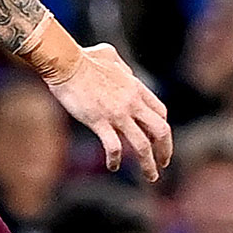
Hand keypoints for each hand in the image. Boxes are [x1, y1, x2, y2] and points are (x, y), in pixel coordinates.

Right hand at [47, 43, 172, 180]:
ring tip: (151, 176)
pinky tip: (114, 166)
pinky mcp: (99, 121)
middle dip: (165, 149)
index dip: (162, 129)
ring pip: (143, 144)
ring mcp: (117, 113)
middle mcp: (132, 103)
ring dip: (149, 164)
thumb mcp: (111, 56)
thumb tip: (124, 72)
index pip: (160, 113)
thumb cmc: (85, 57)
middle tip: (163, 163)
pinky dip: (116, 160)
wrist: (67, 62)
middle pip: (161, 130)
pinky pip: (114, 147)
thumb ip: (122, 67)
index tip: (159, 140)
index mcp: (136, 88)